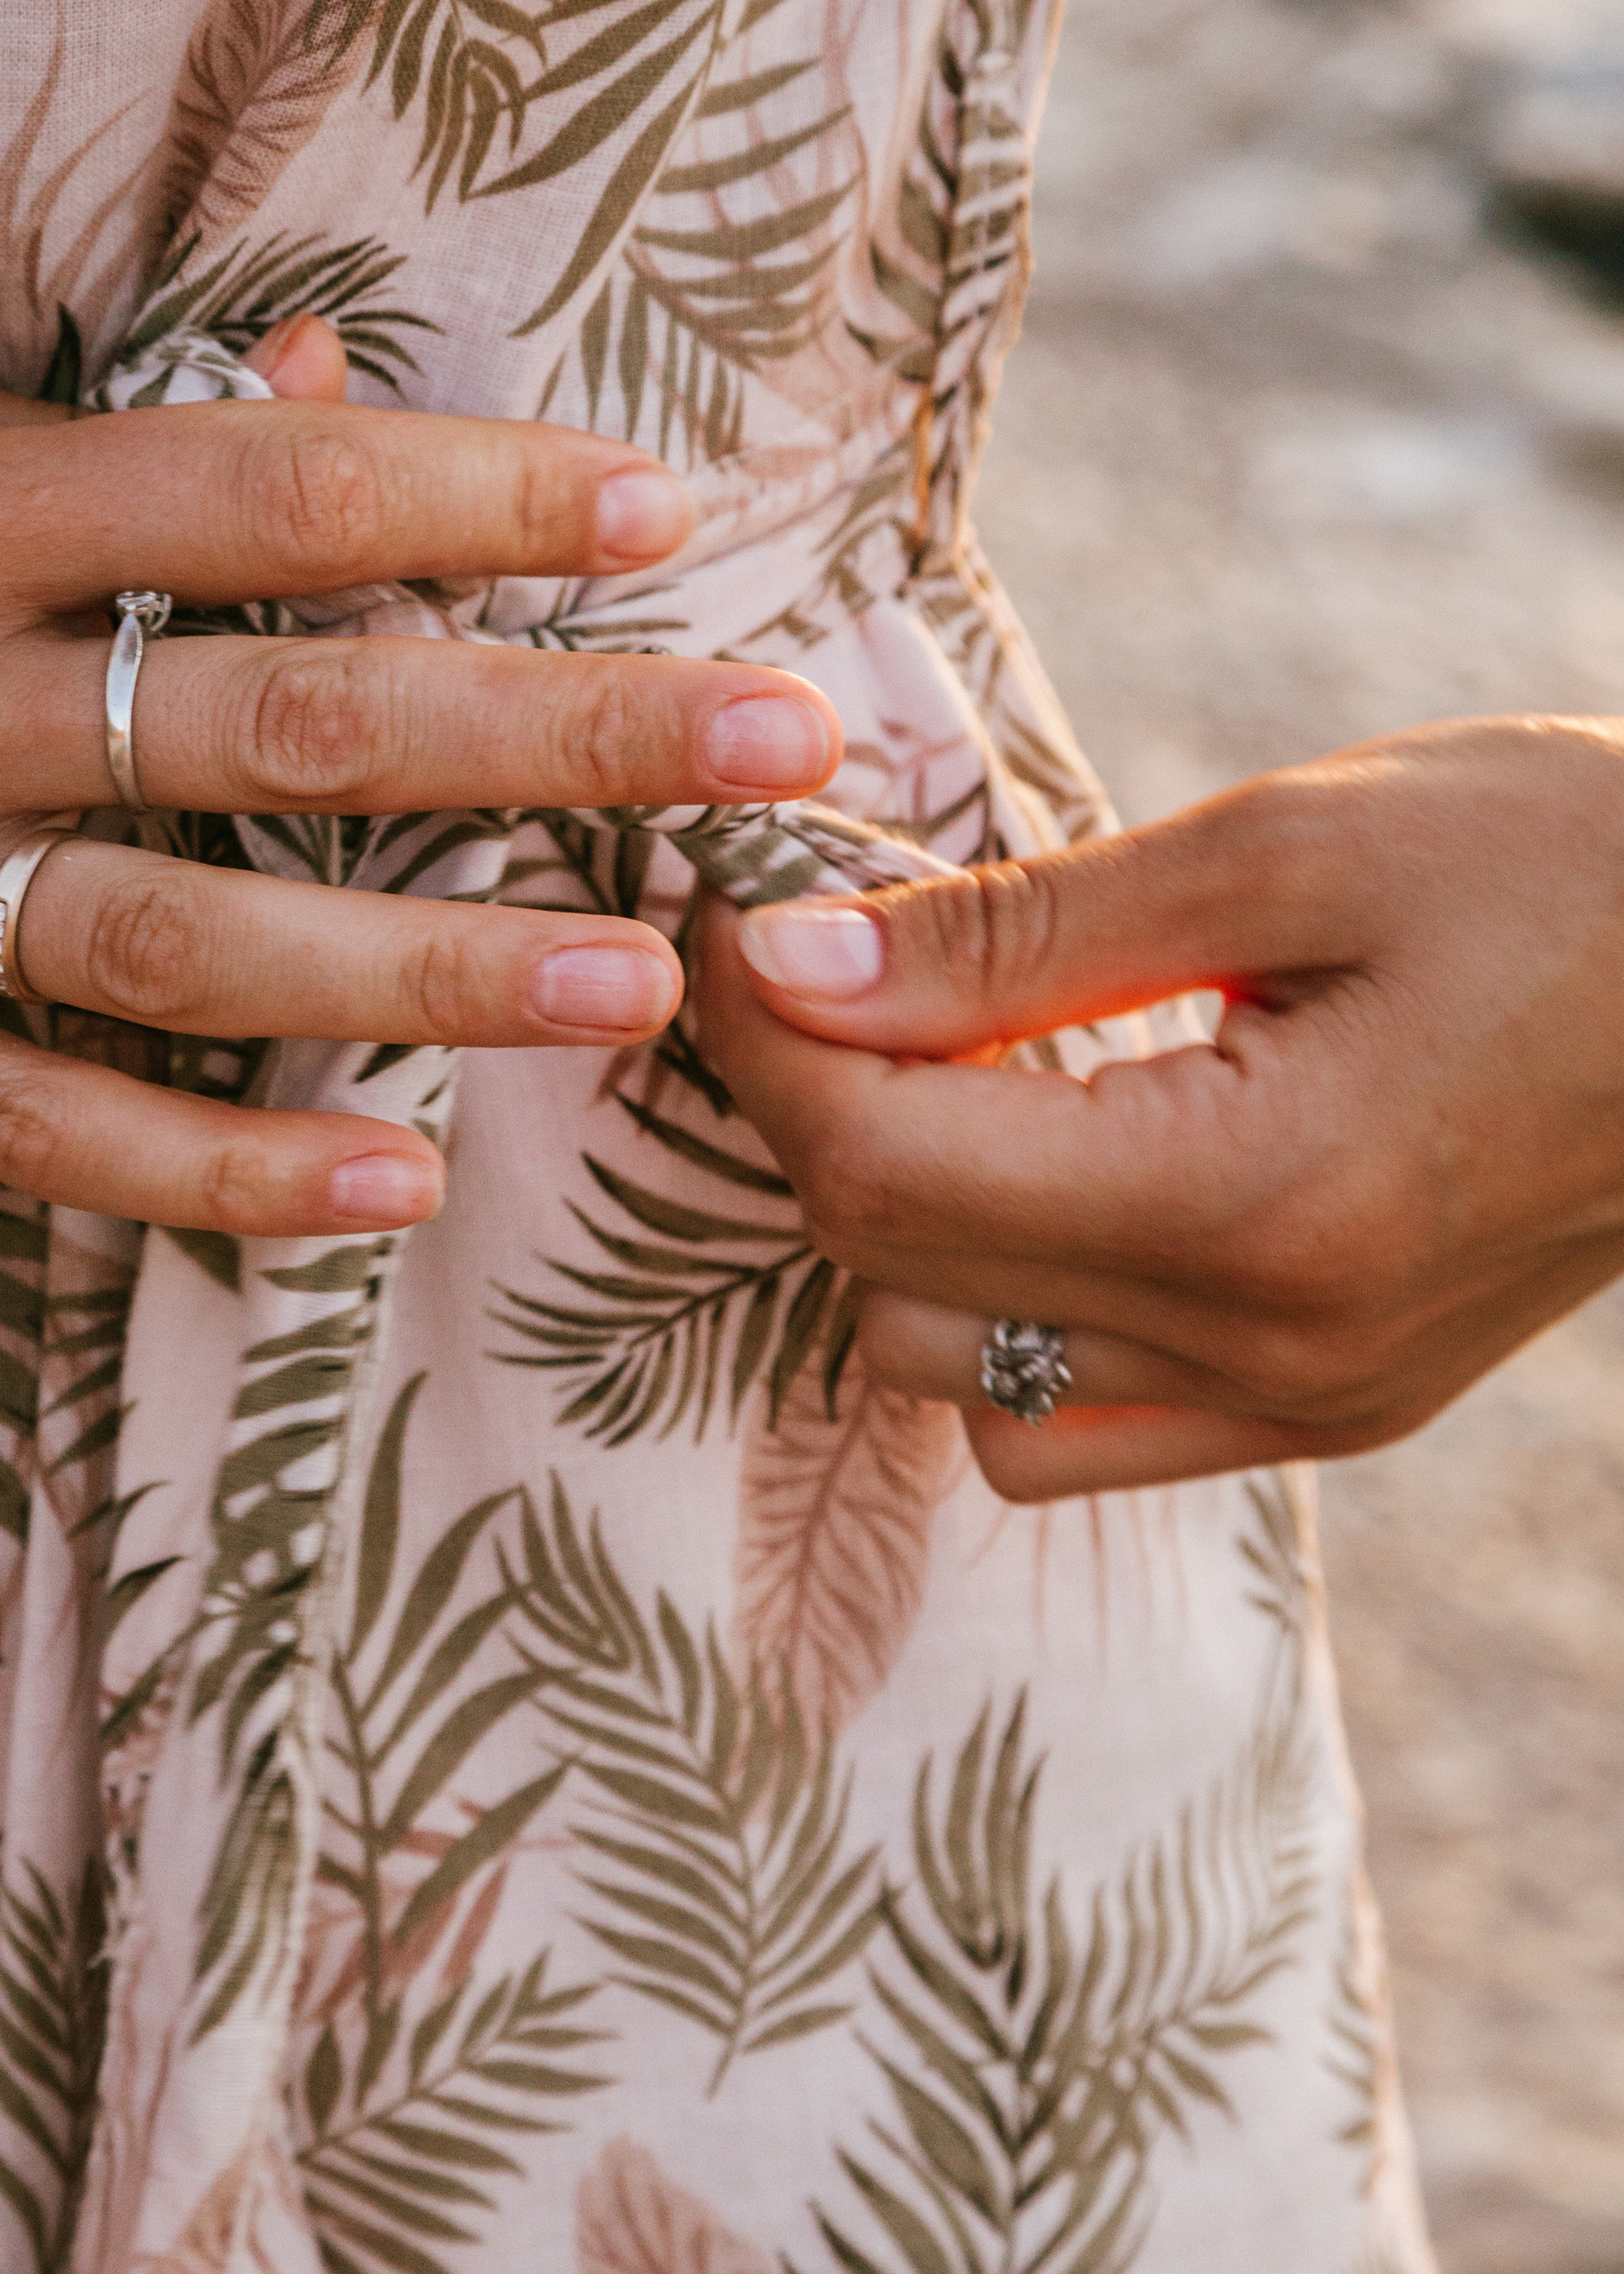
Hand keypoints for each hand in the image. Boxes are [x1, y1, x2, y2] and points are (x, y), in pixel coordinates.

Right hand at [0, 319, 840, 1236]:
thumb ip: (71, 429)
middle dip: (560, 736)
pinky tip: (381, 1197)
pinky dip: (210, 1177)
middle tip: (777, 750)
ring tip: (635, 986)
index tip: (665, 507)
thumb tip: (318, 402)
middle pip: (295, 724)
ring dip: (437, 978)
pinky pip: (34, 1131)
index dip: (484, 495)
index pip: (264, 495)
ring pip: (198, 953)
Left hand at [690, 718, 1623, 1493]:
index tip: (734, 913)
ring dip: (893, 1224)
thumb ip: (1021, 930)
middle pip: (887, 1275)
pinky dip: (996, 1316)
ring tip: (938, 1060)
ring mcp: (1308, 1403)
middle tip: (818, 962)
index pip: (884, 1165)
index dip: (763, 1037)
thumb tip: (787, 960)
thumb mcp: (1290, 844)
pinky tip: (1047, 1172)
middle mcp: (1275, 1346)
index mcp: (1262, 1196)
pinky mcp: (1334, 1412)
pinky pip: (1065, 1430)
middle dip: (810, 1116)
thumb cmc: (1570, 859)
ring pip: (945, 1379)